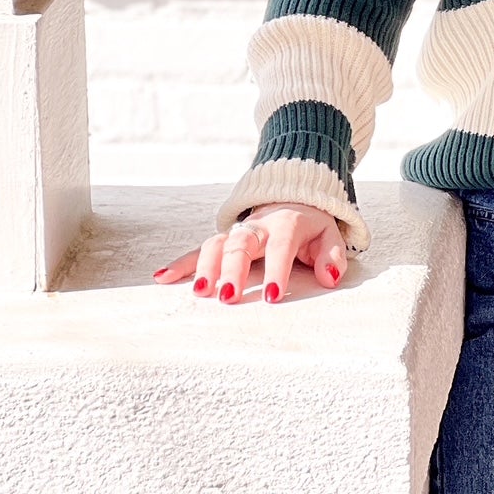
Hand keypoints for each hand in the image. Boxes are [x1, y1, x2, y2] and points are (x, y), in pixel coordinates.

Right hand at [150, 203, 347, 303]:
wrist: (292, 197)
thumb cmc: (311, 225)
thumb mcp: (330, 235)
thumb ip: (332, 255)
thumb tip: (330, 277)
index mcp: (286, 225)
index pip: (281, 247)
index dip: (276, 271)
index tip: (273, 297)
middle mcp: (256, 227)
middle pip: (240, 245)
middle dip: (233, 270)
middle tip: (228, 297)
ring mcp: (236, 233)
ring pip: (215, 245)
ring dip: (205, 267)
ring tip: (200, 291)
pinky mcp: (222, 240)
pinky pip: (198, 250)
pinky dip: (180, 263)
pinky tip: (162, 278)